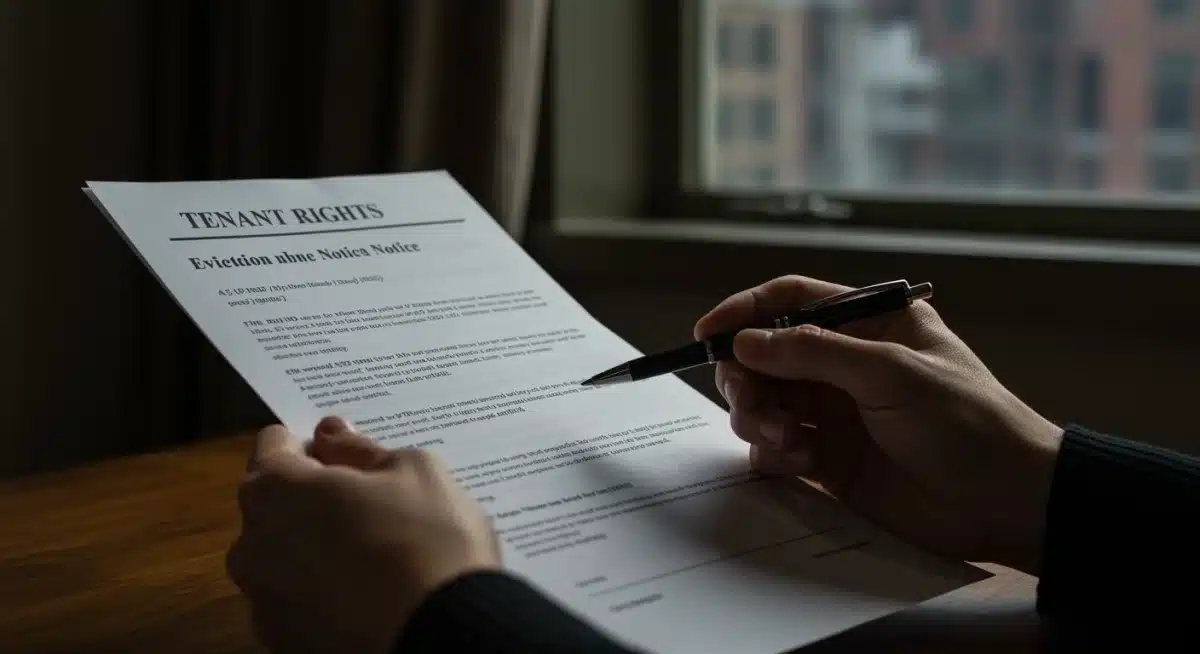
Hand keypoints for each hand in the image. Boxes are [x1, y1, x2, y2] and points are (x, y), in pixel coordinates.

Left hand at [226, 418, 500, 653]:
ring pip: (285, 556)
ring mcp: (262, 600)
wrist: (443, 637)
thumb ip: (361, 449)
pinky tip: (369, 595)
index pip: (274, 444)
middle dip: (313, 499)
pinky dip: (324, 593)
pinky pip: (299, 602)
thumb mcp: (413, 471)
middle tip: (373, 507)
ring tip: (376, 557)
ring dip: (316, 548)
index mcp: (276, 489)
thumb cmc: (428, 539)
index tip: (351, 458)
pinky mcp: (282, 642)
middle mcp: (251, 544)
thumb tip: (331, 435)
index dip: (314, 445)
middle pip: (275, 504)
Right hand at [695, 276, 1062, 574]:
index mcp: (870, 325)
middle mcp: (847, 364)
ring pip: (766, 403)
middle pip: (767, 356)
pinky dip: (773, 454)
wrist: (1007, 503)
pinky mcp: (832, 462)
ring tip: (787, 442)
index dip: (745, 312)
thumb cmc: (968, 424)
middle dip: (748, 377)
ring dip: (760, 419)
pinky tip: (799, 464)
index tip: (706, 334)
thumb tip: (746, 340)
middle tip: (752, 403)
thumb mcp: (891, 373)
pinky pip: (777, 450)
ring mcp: (838, 414)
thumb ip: (814, 351)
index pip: (792, 301)